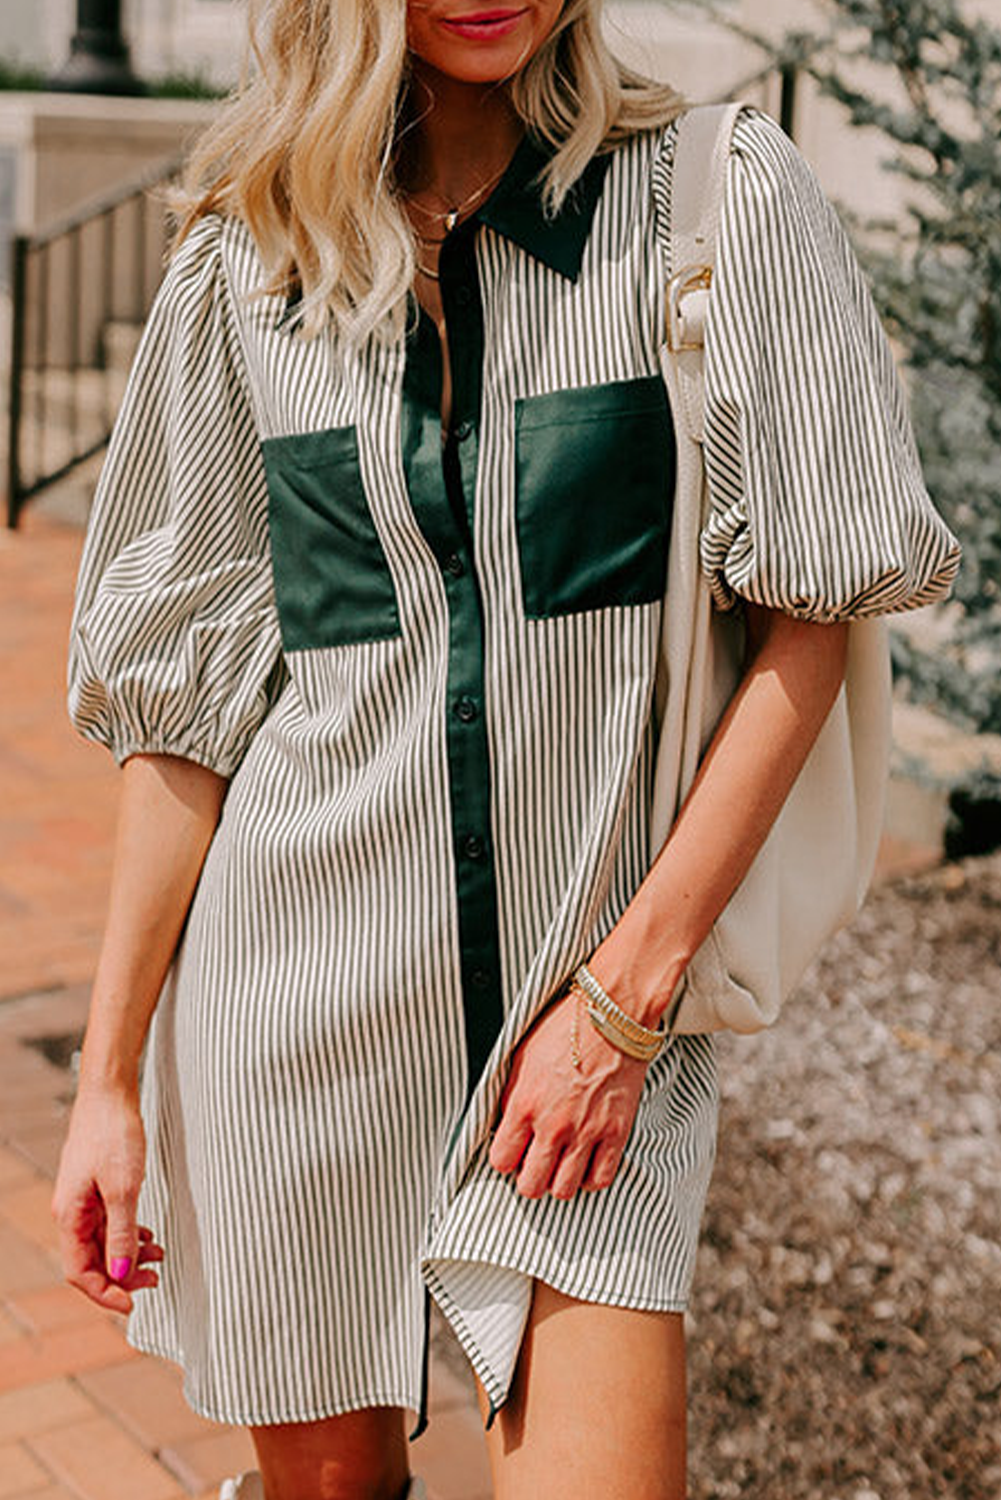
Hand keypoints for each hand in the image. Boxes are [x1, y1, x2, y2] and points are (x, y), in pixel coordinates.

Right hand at [51, 1086, 163, 1313]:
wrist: (110, 1093)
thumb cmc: (113, 1134)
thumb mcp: (124, 1188)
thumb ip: (122, 1234)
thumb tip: (123, 1274)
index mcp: (70, 1216)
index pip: (80, 1272)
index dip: (105, 1293)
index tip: (134, 1304)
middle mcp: (71, 1212)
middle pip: (91, 1261)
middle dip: (122, 1276)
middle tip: (155, 1279)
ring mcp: (83, 1200)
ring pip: (103, 1242)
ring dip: (129, 1254)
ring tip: (159, 1254)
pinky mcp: (96, 1187)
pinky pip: (108, 1223)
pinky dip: (128, 1233)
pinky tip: (147, 1233)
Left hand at [487, 988, 647, 1199]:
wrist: (611, 1014)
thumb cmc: (566, 1027)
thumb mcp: (521, 1056)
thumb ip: (510, 1096)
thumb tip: (503, 1124)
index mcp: (524, 1104)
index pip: (501, 1161)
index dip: (505, 1159)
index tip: (512, 1152)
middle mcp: (553, 1124)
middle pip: (531, 1185)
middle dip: (528, 1178)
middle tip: (534, 1164)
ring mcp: (586, 1131)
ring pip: (563, 1189)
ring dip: (558, 1181)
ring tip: (560, 1164)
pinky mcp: (616, 1132)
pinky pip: (601, 1178)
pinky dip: (590, 1178)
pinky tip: (586, 1164)